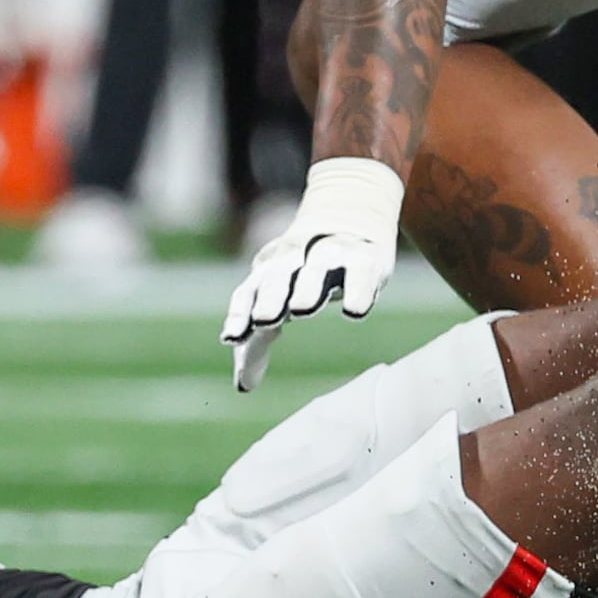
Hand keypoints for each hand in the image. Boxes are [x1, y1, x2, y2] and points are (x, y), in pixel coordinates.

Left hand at [224, 157, 406, 391]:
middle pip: (278, 274)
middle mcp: (295, 258)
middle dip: (270, 296)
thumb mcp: (278, 297)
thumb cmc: (305, 270)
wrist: (352, 211)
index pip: (248, 291)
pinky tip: (353, 311)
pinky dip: (357, 291)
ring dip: (308, 287)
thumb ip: (259, 340)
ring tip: (301, 310)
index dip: (239, 313)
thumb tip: (243, 386)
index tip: (230, 337)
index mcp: (267, 270)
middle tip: (263, 320)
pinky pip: (361, 274)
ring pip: (317, 267)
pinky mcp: (367, 258)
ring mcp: (332, 254)